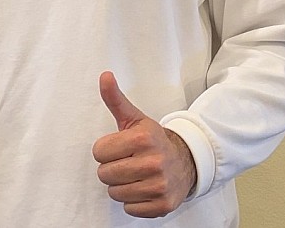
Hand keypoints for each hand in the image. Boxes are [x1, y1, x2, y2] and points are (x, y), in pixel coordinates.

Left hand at [92, 72, 196, 218]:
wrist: (185, 161)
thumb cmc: (152, 140)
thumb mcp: (133, 118)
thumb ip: (115, 98)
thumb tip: (104, 76)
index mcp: (142, 138)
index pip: (98, 152)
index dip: (105, 150)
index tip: (118, 148)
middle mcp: (153, 162)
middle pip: (105, 174)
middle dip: (111, 168)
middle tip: (126, 162)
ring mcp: (160, 186)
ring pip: (115, 193)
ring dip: (121, 186)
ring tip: (135, 175)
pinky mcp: (163, 205)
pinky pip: (130, 209)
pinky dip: (133, 201)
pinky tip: (143, 188)